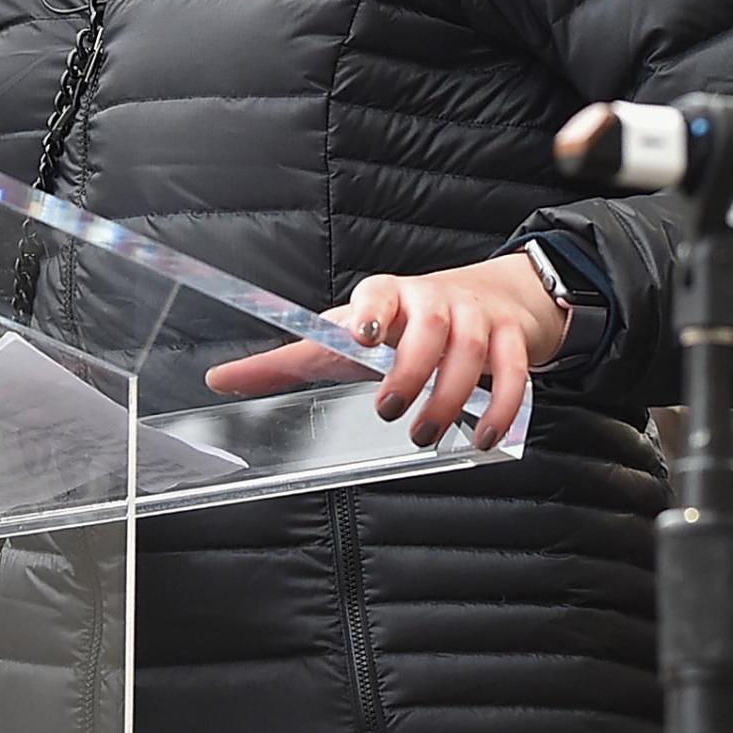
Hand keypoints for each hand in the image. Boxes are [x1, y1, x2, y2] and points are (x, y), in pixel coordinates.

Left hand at [202, 254, 566, 453]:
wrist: (491, 298)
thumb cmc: (403, 326)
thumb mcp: (347, 339)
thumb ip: (289, 361)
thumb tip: (219, 381)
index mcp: (387, 296)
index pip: (377, 294)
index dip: (370, 312)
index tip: (362, 336)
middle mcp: (433, 299)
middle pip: (428, 327)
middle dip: (411, 371)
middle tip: (391, 411)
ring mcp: (476, 316)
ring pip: (471, 351)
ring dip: (450, 398)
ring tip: (426, 435)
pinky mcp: (512, 338)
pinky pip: (514, 372)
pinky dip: (502, 407)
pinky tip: (482, 437)